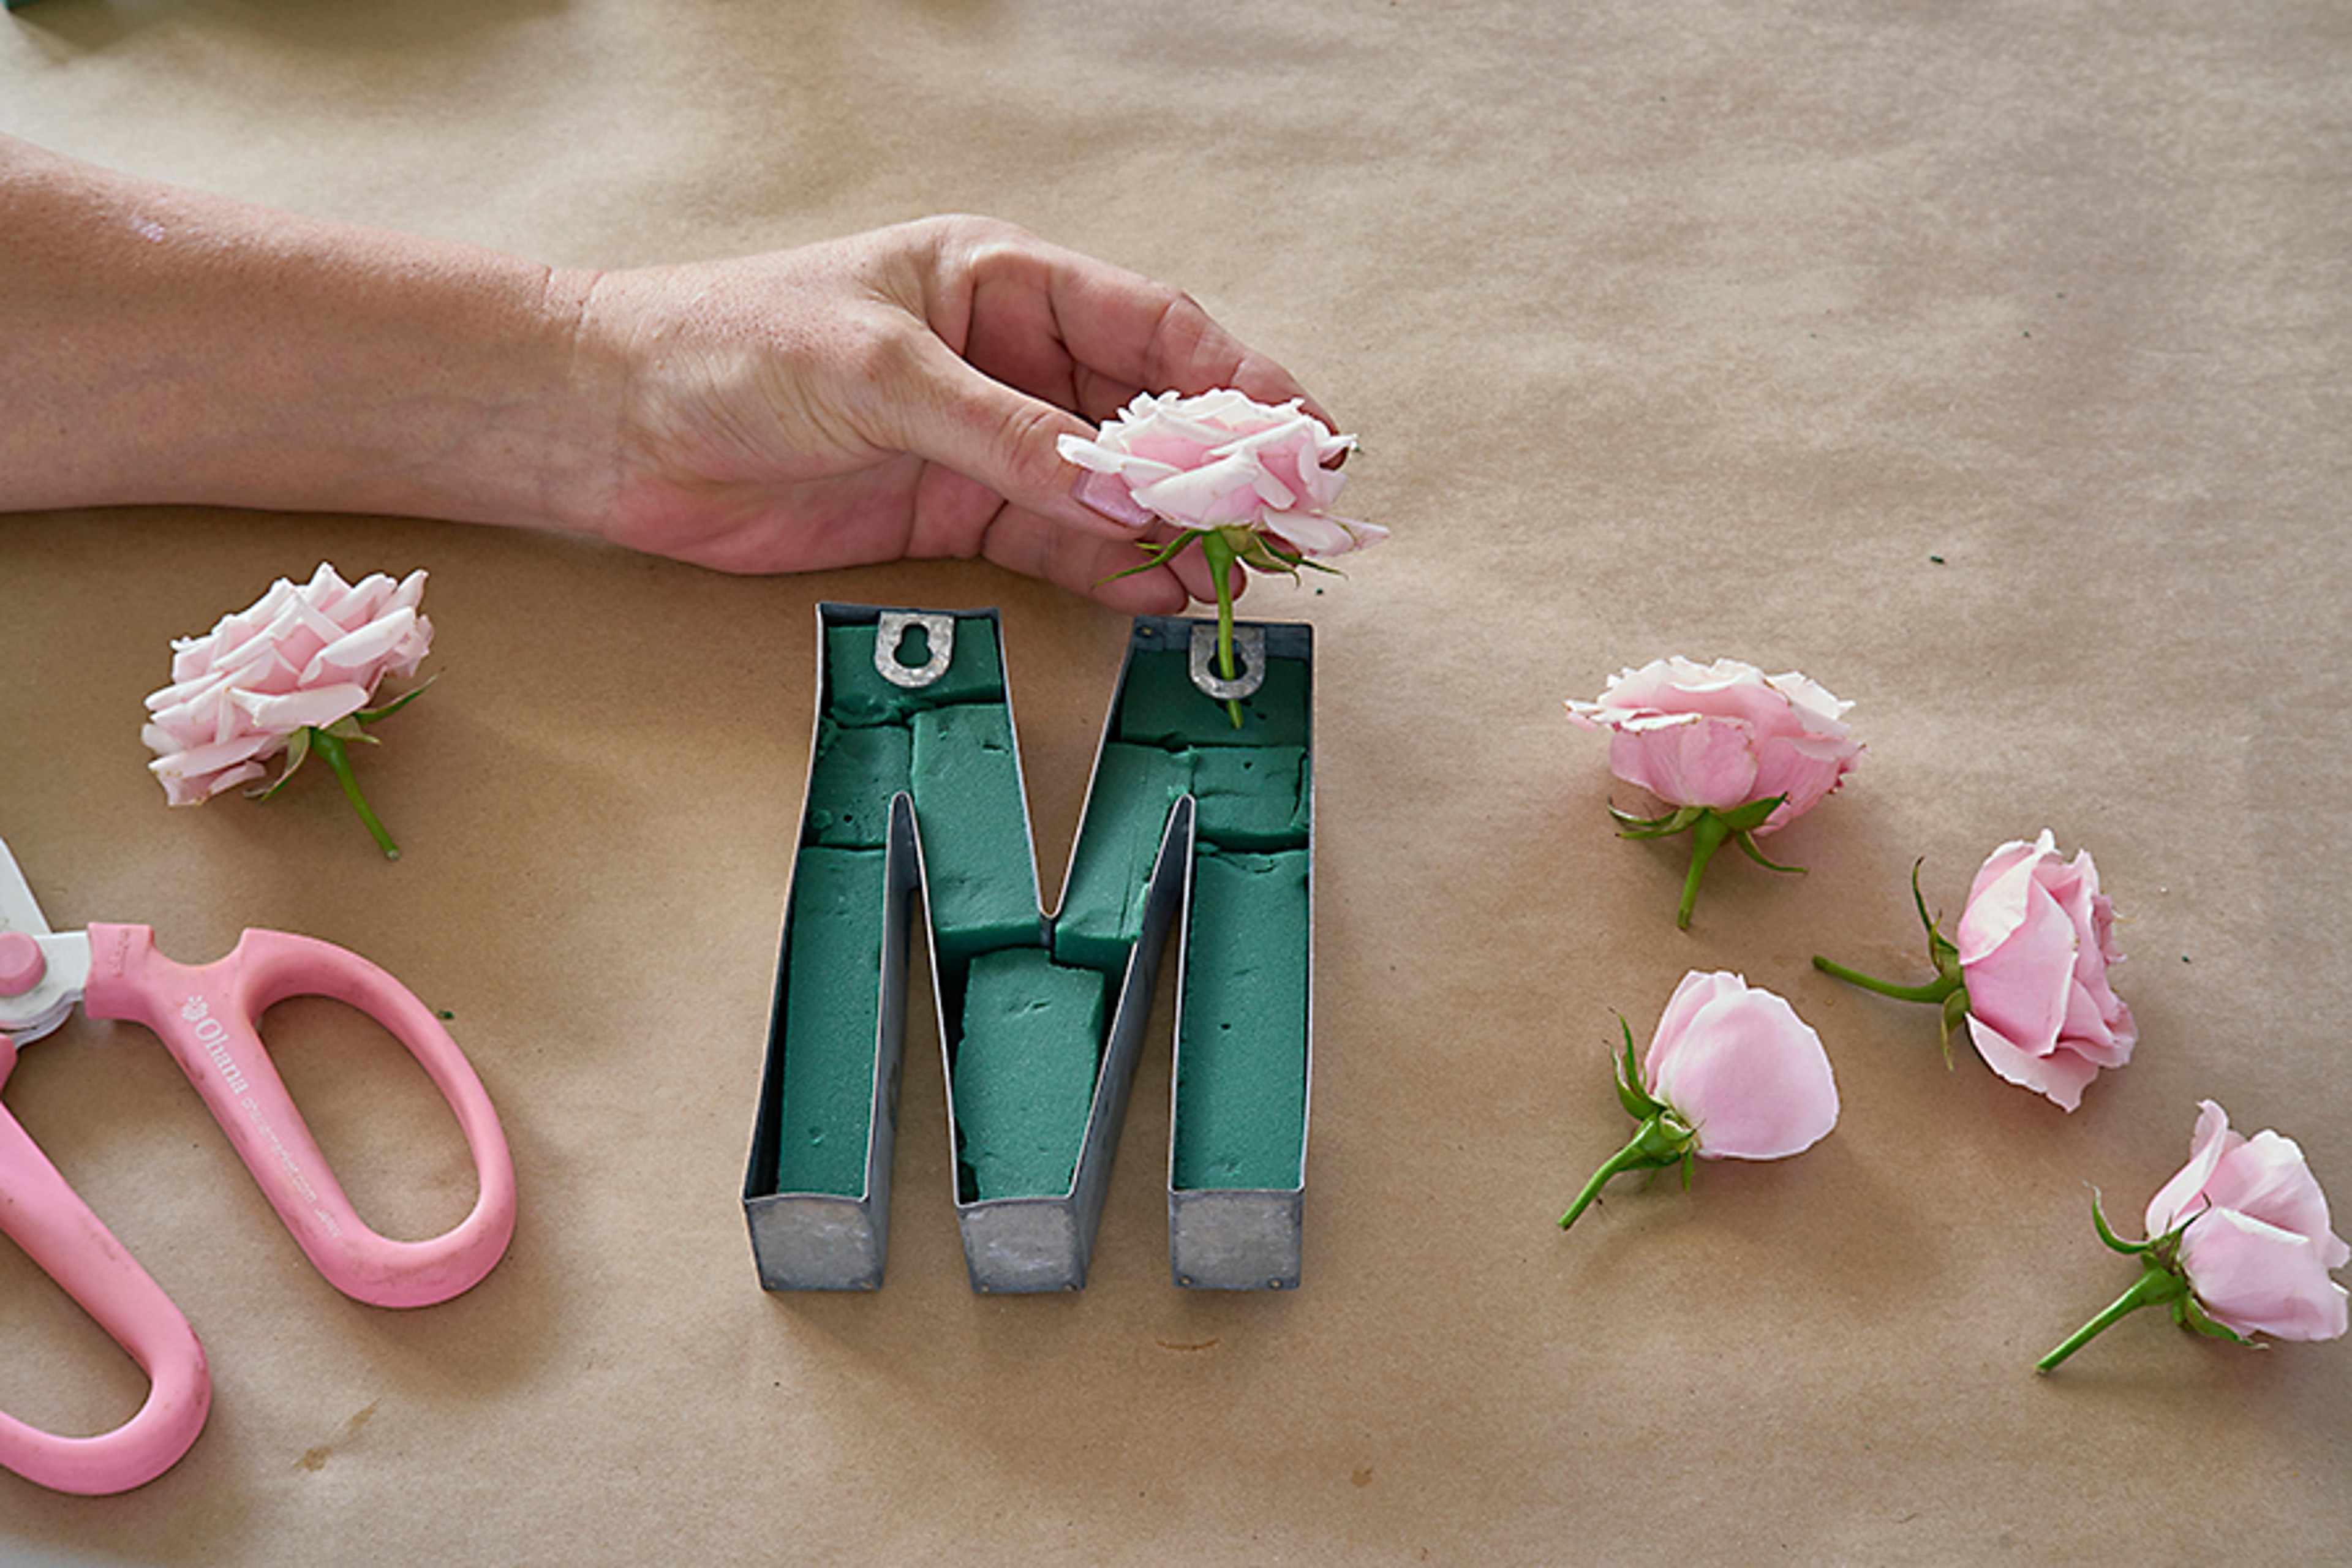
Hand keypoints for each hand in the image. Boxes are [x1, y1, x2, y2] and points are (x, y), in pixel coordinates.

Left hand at [567, 215, 1335, 611]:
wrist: (614, 425)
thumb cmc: (730, 348)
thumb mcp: (879, 370)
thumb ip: (1003, 433)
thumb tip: (1120, 491)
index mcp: (1000, 280)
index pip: (1151, 327)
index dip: (1239, 380)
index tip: (1304, 438)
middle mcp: (1009, 358)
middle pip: (1149, 414)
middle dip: (1225, 468)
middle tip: (1294, 525)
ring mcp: (987, 442)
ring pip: (1114, 489)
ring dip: (1177, 532)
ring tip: (1242, 577)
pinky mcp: (954, 513)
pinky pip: (1060, 544)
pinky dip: (1113, 572)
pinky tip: (1163, 597)